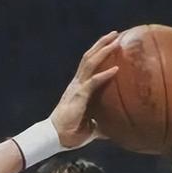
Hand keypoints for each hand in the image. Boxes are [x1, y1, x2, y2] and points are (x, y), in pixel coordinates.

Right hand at [49, 31, 119, 148]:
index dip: (99, 54)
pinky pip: (93, 82)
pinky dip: (104, 75)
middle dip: (102, 44)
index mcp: (78, 89)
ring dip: (103, 50)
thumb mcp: (91, 128)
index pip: (89, 66)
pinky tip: (116, 69)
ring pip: (90, 63)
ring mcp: (76, 88)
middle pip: (89, 58)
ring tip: (116, 40)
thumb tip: (114, 130)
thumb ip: (101, 126)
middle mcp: (76, 84)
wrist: (55, 138)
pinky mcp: (78, 96)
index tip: (111, 44)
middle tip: (116, 34)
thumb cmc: (71, 134)